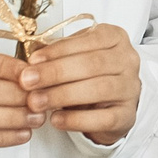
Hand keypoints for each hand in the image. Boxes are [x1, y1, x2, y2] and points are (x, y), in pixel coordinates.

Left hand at [21, 23, 142, 145]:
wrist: (115, 102)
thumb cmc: (92, 74)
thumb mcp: (78, 56)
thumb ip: (59, 54)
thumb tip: (32, 61)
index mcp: (115, 38)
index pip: (87, 40)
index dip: (58, 51)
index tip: (32, 61)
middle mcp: (128, 60)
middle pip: (92, 64)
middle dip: (55, 73)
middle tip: (28, 81)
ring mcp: (130, 88)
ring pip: (98, 89)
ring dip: (62, 95)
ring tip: (36, 101)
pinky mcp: (127, 115)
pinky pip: (103, 118)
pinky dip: (77, 120)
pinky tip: (56, 119)